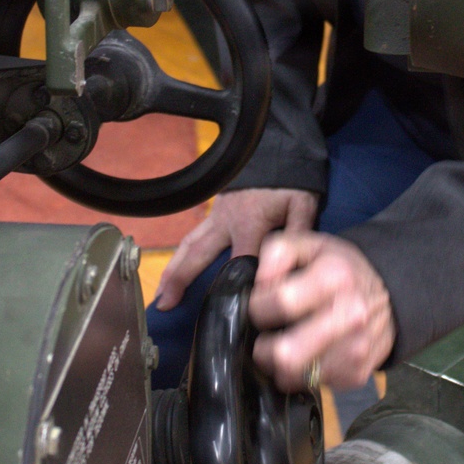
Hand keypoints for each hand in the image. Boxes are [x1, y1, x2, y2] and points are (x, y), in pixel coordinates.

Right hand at [154, 186, 318, 310]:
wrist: (275, 148)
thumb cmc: (290, 179)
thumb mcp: (302, 204)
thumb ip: (298, 234)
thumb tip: (293, 266)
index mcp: (249, 223)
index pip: (239, 263)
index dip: (234, 289)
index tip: (227, 315)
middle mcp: (225, 222)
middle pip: (198, 255)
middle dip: (181, 280)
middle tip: (165, 305)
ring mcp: (216, 216)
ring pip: (189, 245)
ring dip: (173, 270)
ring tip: (161, 295)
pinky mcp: (213, 211)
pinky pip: (193, 236)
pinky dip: (181, 256)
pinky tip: (174, 273)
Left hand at [249, 231, 395, 392]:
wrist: (388, 296)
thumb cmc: (340, 269)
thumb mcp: (309, 245)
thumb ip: (277, 253)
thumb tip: (260, 283)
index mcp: (335, 277)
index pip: (280, 302)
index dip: (259, 305)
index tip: (263, 304)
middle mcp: (350, 316)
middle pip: (285, 354)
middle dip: (264, 347)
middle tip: (269, 334)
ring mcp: (355, 349)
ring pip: (293, 377)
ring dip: (280, 363)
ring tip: (287, 343)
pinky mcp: (356, 374)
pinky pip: (310, 385)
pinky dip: (301, 373)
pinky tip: (308, 352)